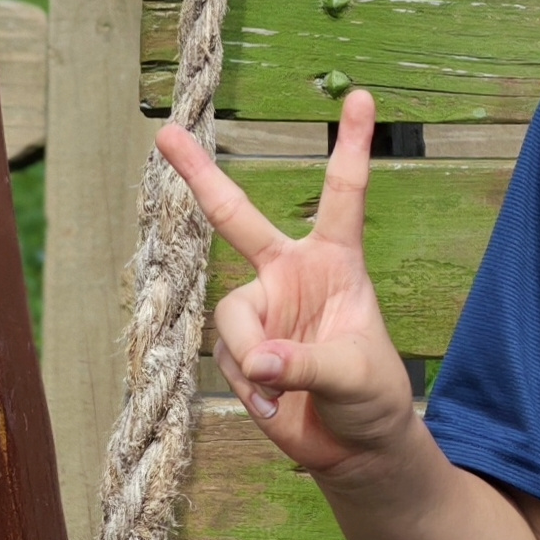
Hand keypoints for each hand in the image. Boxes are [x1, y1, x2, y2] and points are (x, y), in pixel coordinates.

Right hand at [159, 89, 415, 478]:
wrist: (353, 446)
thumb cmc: (372, 399)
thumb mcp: (356, 377)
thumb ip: (309, 364)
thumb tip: (260, 362)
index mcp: (337, 261)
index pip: (344, 193)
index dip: (354, 144)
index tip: (361, 94)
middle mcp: (291, 273)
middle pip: (237, 216)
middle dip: (200, 175)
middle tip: (167, 132)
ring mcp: (262, 308)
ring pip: (231, 317)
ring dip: (254, 360)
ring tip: (285, 395)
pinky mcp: (243, 346)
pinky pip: (228, 357)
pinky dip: (250, 389)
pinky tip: (275, 408)